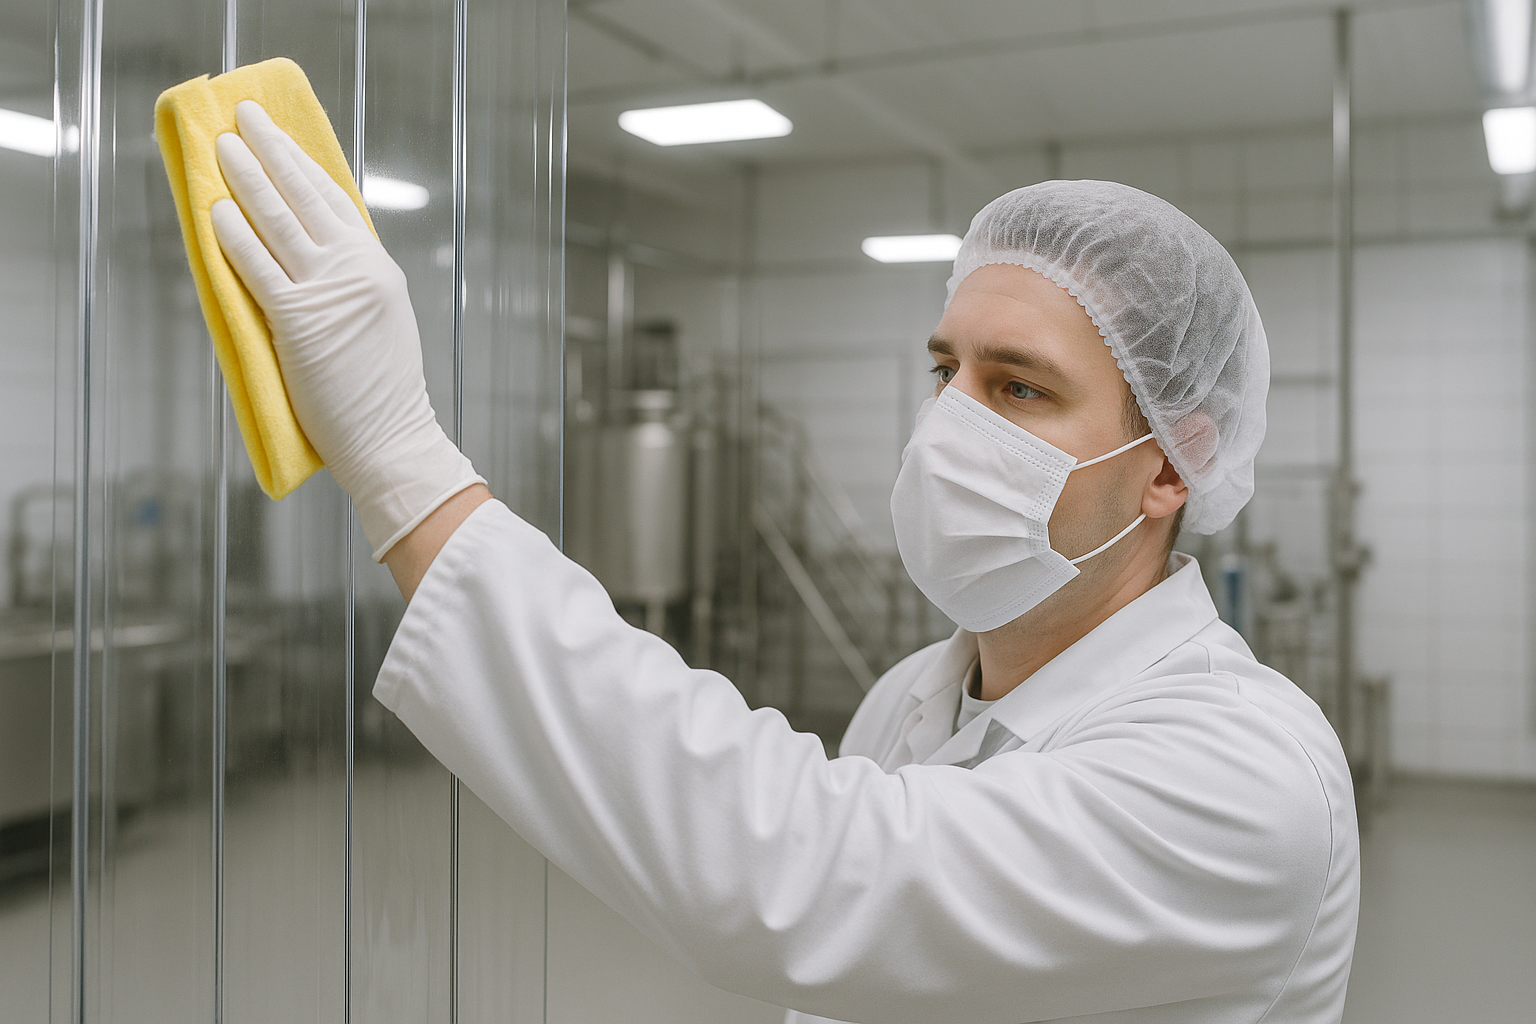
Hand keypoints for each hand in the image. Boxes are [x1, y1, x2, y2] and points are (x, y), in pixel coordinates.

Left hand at [210, 100, 481, 559]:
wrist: (390, 439)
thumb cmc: (380, 394)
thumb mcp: (377, 323)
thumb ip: (347, 286)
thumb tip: (304, 256)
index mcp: (379, 268)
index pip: (334, 201)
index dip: (301, 164)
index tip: (278, 137)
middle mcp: (358, 269)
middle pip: (304, 196)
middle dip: (271, 151)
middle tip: (245, 118)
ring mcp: (329, 291)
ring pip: (278, 219)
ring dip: (246, 178)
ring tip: (223, 148)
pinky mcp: (299, 318)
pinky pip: (258, 265)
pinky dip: (235, 235)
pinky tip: (217, 210)